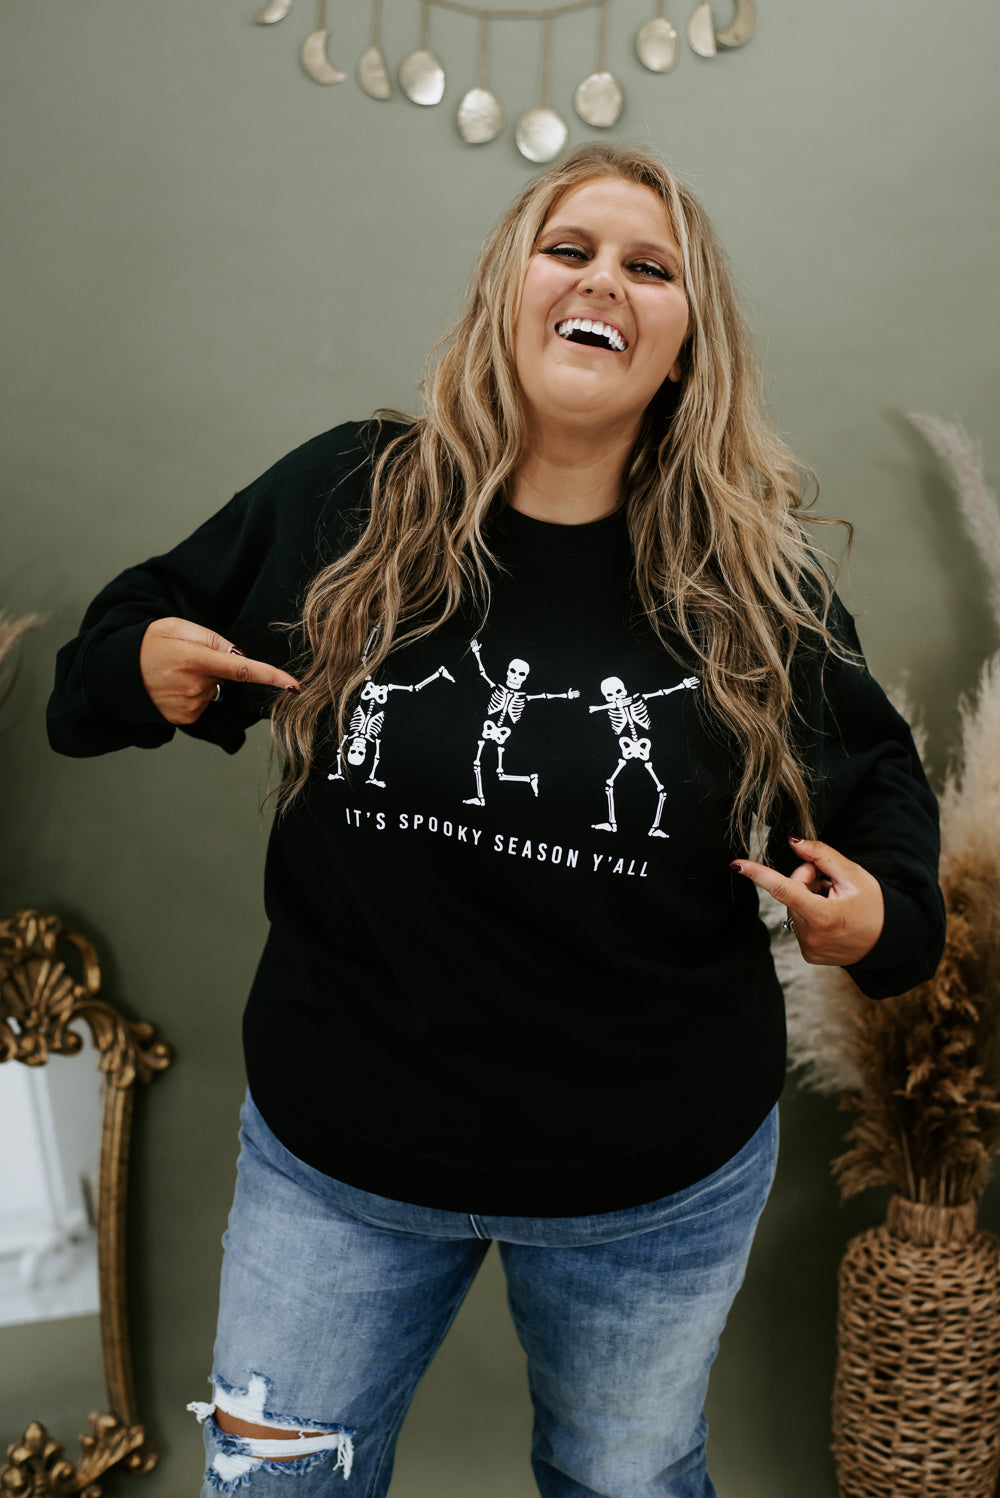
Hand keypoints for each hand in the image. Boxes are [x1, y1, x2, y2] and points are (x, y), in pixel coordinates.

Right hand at [140, 617, 299, 724]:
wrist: (115, 673)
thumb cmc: (149, 643)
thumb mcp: (179, 627)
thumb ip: (214, 639)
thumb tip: (242, 656)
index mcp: (197, 659)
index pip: (244, 670)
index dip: (272, 677)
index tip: (294, 686)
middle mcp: (195, 687)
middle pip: (226, 678)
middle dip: (214, 668)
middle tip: (184, 658)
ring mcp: (189, 706)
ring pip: (213, 693)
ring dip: (202, 683)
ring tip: (173, 673)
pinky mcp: (184, 719)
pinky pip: (201, 705)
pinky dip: (192, 696)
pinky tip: (172, 687)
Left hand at [731, 836, 884, 966]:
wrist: (890, 940)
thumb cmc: (874, 905)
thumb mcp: (852, 874)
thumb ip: (820, 855)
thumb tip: (793, 842)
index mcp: (822, 916)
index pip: (783, 889)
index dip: (758, 874)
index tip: (737, 865)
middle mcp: (812, 936)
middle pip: (791, 893)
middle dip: (806, 881)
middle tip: (831, 884)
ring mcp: (809, 949)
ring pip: (794, 908)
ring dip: (809, 899)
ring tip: (835, 903)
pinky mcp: (809, 955)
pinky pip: (799, 924)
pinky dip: (811, 916)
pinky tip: (832, 918)